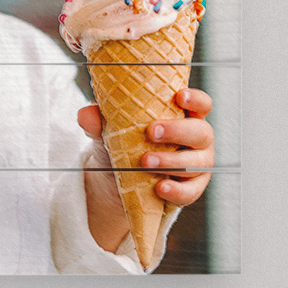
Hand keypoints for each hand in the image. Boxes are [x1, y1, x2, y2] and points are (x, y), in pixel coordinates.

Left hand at [78, 86, 214, 257]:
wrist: (119, 181)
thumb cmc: (125, 145)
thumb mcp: (110, 132)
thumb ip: (100, 121)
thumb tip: (85, 114)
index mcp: (184, 116)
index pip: (201, 104)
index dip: (196, 100)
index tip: (180, 96)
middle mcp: (197, 138)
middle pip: (201, 132)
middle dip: (177, 131)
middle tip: (152, 131)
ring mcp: (199, 164)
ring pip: (197, 163)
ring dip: (171, 162)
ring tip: (145, 162)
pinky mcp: (193, 188)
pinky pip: (190, 191)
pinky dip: (176, 190)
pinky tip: (160, 187)